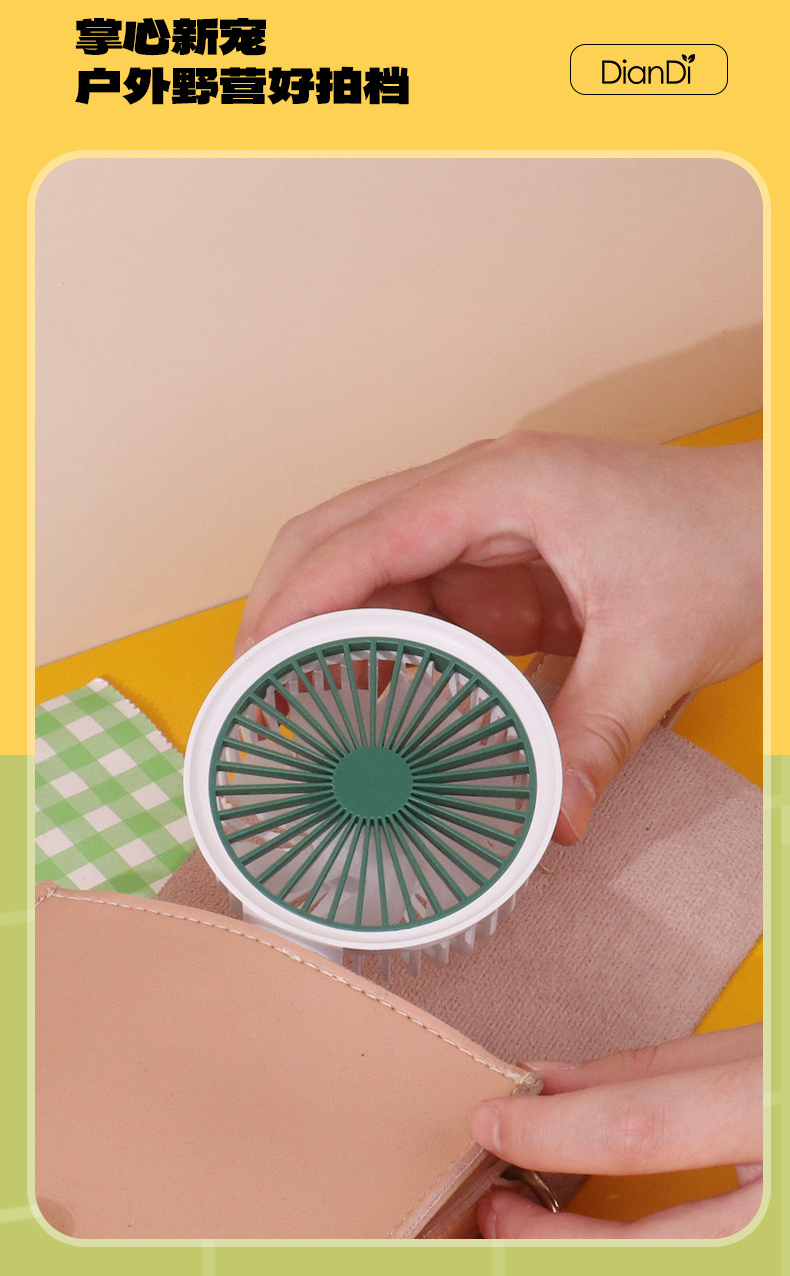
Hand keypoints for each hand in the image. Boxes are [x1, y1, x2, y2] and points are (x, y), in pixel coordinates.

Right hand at [236, 432, 760, 841]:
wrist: (782, 520)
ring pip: (374, 566)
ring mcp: (489, 523)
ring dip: (332, 630)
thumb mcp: (659, 647)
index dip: (299, 601)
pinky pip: (422, 597)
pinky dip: (387, 646)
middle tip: (255, 695)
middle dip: (287, 607)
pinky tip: (376, 702)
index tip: (253, 668)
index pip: (368, 535)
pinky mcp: (506, 560)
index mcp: (504, 484)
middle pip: (343, 534)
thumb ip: (595, 734)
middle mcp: (480, 491)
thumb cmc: (730, 545)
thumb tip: (552, 823)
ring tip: (300, 712)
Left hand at [471, 1025, 762, 1237]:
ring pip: (655, 1269)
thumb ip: (650, 1071)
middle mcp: (778, 1203)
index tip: (493, 1122)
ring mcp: (775, 1243)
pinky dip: (622, 1256)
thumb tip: (551, 1082)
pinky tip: (588, 1243)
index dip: (550, 1131)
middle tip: (494, 1207)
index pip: (639, 1129)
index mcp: (769, 1108)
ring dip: (573, 1253)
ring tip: (529, 1229)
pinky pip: (684, 1264)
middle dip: (546, 1234)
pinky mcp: (768, 1259)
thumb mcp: (747, 1050)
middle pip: (642, 1242)